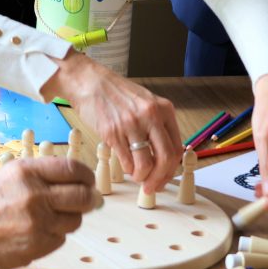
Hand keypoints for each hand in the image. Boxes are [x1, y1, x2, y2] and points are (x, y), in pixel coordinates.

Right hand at [0, 157, 96, 268]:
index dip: (86, 176)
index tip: (87, 181)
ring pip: (75, 220)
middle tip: (86, 202)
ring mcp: (37, 222)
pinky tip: (33, 233)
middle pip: (82, 195)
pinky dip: (53, 236)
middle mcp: (35, 194)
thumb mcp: (7, 177)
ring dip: (68, 220)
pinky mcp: (37, 245)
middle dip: (88, 199)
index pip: (74, 169)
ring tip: (47, 219)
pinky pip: (60, 239)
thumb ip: (41, 177)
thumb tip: (78, 183)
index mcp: (26, 171)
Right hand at [40, 51, 179, 190]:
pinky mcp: (113, 132)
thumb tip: (165, 156)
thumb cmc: (117, 94)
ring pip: (146, 164)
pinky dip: (128, 169)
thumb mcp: (146, 103)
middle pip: (165, 158)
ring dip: (142, 176)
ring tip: (137, 176)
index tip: (165, 178)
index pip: (177, 147)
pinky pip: (126, 161)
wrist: (90, 82)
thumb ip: (158, 126)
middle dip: (160, 178)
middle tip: (152, 186)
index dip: (172, 169)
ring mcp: (131, 124)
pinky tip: (126, 166)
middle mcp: (151, 116)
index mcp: (164, 109)